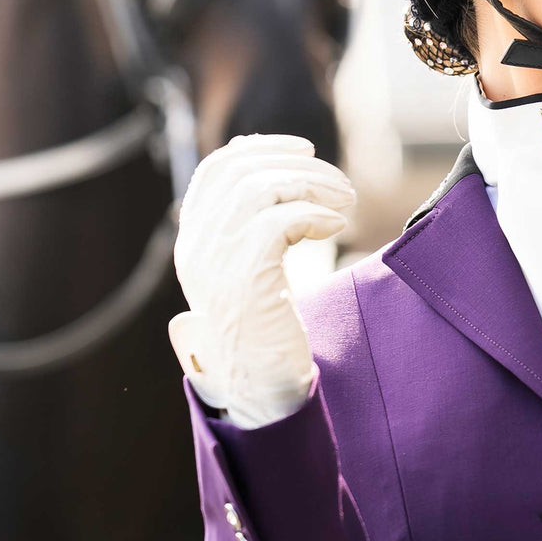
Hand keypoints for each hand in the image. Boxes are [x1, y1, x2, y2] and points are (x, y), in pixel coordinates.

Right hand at [169, 134, 355, 429]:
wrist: (263, 392)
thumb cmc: (268, 330)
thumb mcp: (249, 269)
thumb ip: (249, 224)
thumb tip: (270, 164)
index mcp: (195, 241)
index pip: (217, 169)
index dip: (261, 148)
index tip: (303, 150)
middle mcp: (197, 247)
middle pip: (243, 172)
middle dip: (299, 166)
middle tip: (341, 185)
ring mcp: (217, 264)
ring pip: (262, 188)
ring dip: (313, 185)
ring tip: (346, 202)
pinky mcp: (245, 280)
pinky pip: (279, 220)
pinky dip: (314, 213)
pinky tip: (336, 226)